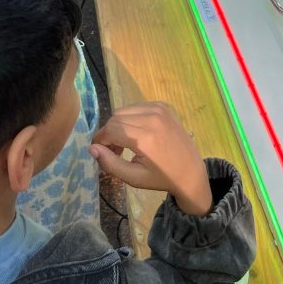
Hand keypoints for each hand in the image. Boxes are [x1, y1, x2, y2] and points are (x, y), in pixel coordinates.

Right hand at [90, 102, 212, 215]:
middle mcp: (151, 118)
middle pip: (115, 118)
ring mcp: (158, 109)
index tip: (101, 151)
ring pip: (124, 111)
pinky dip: (131, 118)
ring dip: (119, 125)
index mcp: (145, 138)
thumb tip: (92, 148)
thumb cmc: (161, 178)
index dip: (100, 140)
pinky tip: (138, 133)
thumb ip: (110, 163)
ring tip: (127, 142)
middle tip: (116, 150)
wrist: (190, 171)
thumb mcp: (134, 178)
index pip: (110, 129)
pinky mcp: (162, 105)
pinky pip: (136, 107)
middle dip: (109, 133)